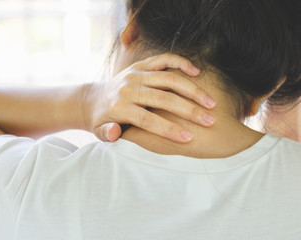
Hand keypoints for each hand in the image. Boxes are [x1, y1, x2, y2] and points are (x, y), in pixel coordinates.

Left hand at [88, 53, 215, 142]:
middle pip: (163, 99)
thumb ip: (107, 134)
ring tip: (211, 103)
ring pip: (169, 79)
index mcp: (120, 107)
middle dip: (188, 111)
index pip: (148, 120)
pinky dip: (181, 63)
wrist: (92, 98)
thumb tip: (116, 133)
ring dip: (192, 90)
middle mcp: (129, 88)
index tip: (189, 138)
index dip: (169, 129)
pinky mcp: (141, 65)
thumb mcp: (98, 131)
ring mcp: (135, 74)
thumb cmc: (100, 119)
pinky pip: (163, 59)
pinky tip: (197, 73)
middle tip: (210, 121)